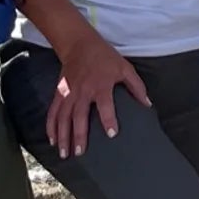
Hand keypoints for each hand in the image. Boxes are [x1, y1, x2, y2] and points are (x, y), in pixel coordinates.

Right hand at [49, 28, 149, 157]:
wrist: (80, 44)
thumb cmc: (105, 57)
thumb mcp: (124, 68)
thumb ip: (136, 86)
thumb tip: (147, 104)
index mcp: (101, 85)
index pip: (106, 105)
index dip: (109, 119)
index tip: (112, 134)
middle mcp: (83, 91)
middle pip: (79, 116)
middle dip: (79, 135)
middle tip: (80, 153)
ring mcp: (69, 92)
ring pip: (63, 117)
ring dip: (63, 136)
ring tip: (65, 153)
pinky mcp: (59, 92)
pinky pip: (53, 112)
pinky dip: (51, 126)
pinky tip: (52, 140)